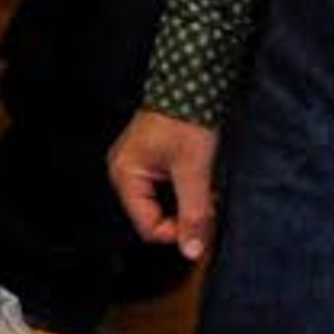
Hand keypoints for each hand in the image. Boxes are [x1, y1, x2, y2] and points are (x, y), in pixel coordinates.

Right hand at [105, 109, 219, 265]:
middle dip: (184, 218)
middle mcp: (124, 173)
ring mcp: (136, 166)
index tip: (203, 224)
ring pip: (162, 205)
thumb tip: (192, 251)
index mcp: (125, 176)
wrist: (192, 82)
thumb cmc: (186, 118)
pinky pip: (165, 191)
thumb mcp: (193, 170)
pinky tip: (200, 183)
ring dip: (187, 206)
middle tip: (209, 206)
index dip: (177, 232)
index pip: (148, 227)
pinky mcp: (151, 161)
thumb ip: (193, 213)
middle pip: (154, 217)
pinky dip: (185, 193)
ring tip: (207, 193)